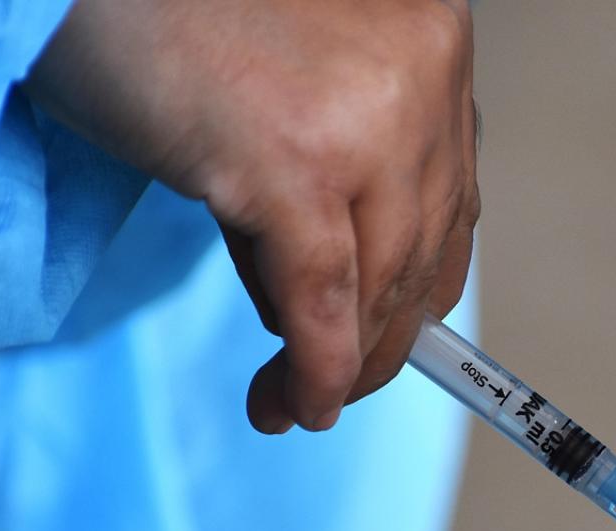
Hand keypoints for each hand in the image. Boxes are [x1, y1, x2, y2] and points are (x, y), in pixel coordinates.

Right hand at [25, 0, 478, 431]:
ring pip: (378, 284)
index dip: (419, 285)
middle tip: (333, 391)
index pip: (451, 199)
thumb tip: (336, 305)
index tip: (387, 338)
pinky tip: (294, 404)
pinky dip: (314, 367)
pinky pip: (320, 297)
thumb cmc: (165, 19)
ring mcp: (370, 116)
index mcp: (432, 41)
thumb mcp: (292, 91)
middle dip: (378, 339)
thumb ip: (335, 169)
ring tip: (292, 406)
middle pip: (424, 249)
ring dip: (339, 366)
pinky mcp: (298, 160)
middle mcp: (424, 72)